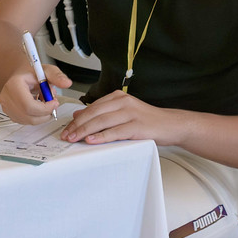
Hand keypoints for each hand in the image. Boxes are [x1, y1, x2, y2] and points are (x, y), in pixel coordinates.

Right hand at [0, 63, 72, 124]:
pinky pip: (26, 121)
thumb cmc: (31, 73)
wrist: (20, 75)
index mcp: (14, 85)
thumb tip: (66, 83)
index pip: (28, 105)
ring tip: (44, 102)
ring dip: (42, 115)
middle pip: (29, 116)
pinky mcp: (9, 113)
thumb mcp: (46, 70)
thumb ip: (57, 76)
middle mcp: (7, 97)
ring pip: (28, 121)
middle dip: (45, 113)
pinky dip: (36, 117)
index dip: (44, 108)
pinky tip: (38, 106)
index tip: (54, 103)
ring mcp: (6, 107)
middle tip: (52, 104)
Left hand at [62, 89, 180, 146]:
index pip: (92, 107)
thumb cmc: (147, 120)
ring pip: (102, 121)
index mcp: (118, 97)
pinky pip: (115, 131)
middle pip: (94, 113)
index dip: (77, 118)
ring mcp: (131, 113)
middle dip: (78, 125)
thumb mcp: (122, 112)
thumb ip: (102, 112)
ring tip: (74, 139)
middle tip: (66, 135)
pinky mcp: (137, 126)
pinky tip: (92, 140)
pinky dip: (102, 136)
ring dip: (85, 131)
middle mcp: (123, 102)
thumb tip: (79, 114)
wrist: (170, 124)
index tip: (66, 128)